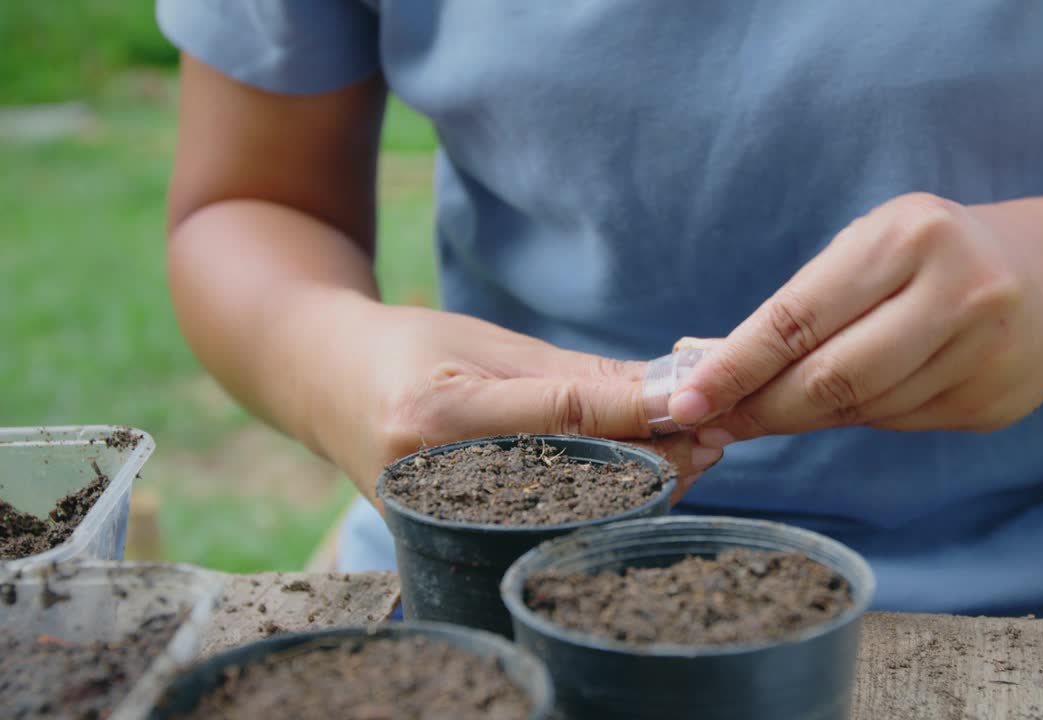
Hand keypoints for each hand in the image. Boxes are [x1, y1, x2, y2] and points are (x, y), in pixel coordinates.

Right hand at [314, 302, 720, 502]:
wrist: (323, 383)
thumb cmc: (409, 348)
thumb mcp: (490, 344)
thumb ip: (576, 376)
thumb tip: (669, 389)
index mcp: (436, 413)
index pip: (560, 417)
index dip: (636, 412)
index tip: (698, 404)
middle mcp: (432, 477)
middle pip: (570, 481)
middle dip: (651, 460)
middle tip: (716, 436)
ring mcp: (434, 518)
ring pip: (563, 513)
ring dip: (635, 485)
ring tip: (693, 453)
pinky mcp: (444, 537)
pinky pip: (539, 524)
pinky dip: (597, 502)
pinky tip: (641, 478)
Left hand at [667, 192, 1042, 443]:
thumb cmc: (941, 254)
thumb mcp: (875, 247)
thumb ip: (803, 305)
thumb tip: (708, 366)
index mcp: (908, 236)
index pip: (799, 317)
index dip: (735, 366)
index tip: (686, 400)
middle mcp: (954, 291)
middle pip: (829, 379)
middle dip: (760, 407)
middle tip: (712, 423)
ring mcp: (982, 352)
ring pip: (861, 409)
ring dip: (802, 417)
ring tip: (766, 410)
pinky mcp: (994, 401)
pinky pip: (897, 422)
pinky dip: (858, 417)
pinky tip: (846, 402)